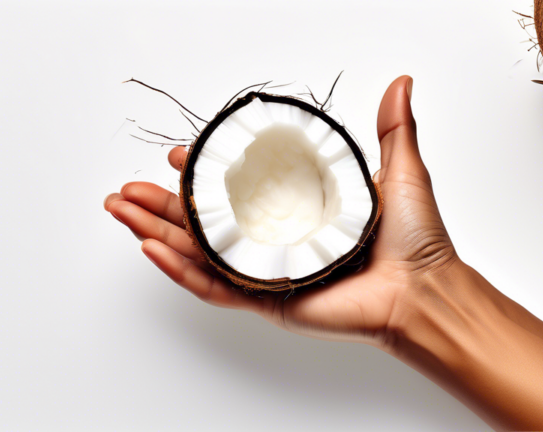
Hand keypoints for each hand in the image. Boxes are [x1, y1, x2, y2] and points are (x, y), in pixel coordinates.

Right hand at [104, 76, 458, 346]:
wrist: (421, 291)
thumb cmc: (415, 240)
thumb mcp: (399, 171)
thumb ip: (392, 128)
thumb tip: (400, 83)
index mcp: (299, 209)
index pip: (240, 188)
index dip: (206, 172)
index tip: (180, 156)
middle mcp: (278, 240)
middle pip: (207, 222)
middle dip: (161, 204)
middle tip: (126, 190)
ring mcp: (269, 272)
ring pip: (200, 252)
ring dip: (155, 231)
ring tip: (120, 211)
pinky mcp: (268, 300)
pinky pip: (214, 286)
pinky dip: (179, 268)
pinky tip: (150, 247)